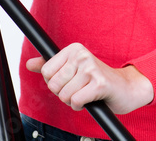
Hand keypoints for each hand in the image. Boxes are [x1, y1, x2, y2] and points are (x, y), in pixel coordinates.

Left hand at [26, 43, 153, 114]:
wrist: (126, 88)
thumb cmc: (97, 79)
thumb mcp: (73, 69)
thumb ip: (51, 66)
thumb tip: (30, 64)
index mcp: (74, 49)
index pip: (46, 71)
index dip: (55, 82)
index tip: (70, 80)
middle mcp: (82, 55)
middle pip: (53, 85)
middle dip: (64, 93)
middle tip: (79, 88)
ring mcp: (91, 68)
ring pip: (64, 95)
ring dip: (73, 101)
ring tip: (85, 93)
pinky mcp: (99, 84)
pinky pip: (75, 101)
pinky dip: (80, 106)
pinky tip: (90, 99)